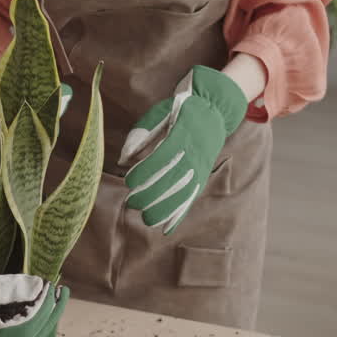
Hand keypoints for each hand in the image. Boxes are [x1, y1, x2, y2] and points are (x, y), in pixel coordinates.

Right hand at [0, 273, 66, 336]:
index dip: (46, 306)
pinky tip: (14, 309)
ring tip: (45, 300)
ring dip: (34, 320)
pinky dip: (16, 323)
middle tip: (62, 294)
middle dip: (48, 315)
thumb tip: (35, 288)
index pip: (29, 325)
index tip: (56, 285)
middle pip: (27, 336)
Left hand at [118, 65, 248, 233]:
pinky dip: (179, 215)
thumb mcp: (159, 114)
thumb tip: (121, 160)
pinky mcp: (202, 177)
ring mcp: (200, 167)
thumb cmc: (180, 110)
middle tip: (132, 202)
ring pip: (183, 193)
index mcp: (183, 133)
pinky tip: (166, 229)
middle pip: (173, 179)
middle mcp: (194, 152)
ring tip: (146, 218)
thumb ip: (140, 135)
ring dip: (164, 210)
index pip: (163, 157)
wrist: (214, 108)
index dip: (145, 172)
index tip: (129, 181)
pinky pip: (191, 198)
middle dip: (151, 195)